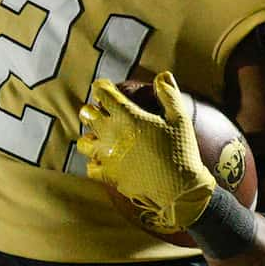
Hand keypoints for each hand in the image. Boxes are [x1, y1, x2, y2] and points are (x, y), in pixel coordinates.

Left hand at [77, 72, 215, 233]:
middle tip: (101, 111)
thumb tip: (162, 75)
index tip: (106, 87)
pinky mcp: (109, 176)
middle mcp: (111, 135)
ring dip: (90, 136)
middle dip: (92, 110)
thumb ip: (169, 94)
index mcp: (127, 117)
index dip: (102, 87)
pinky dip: (94, 162)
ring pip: (84, 142)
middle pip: (87, 115)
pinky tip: (103, 160)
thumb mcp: (180, 119)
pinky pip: (91, 168)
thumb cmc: (181, 151)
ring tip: (99, 137)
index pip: (103, 93)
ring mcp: (107, 157)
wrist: (178, 190)